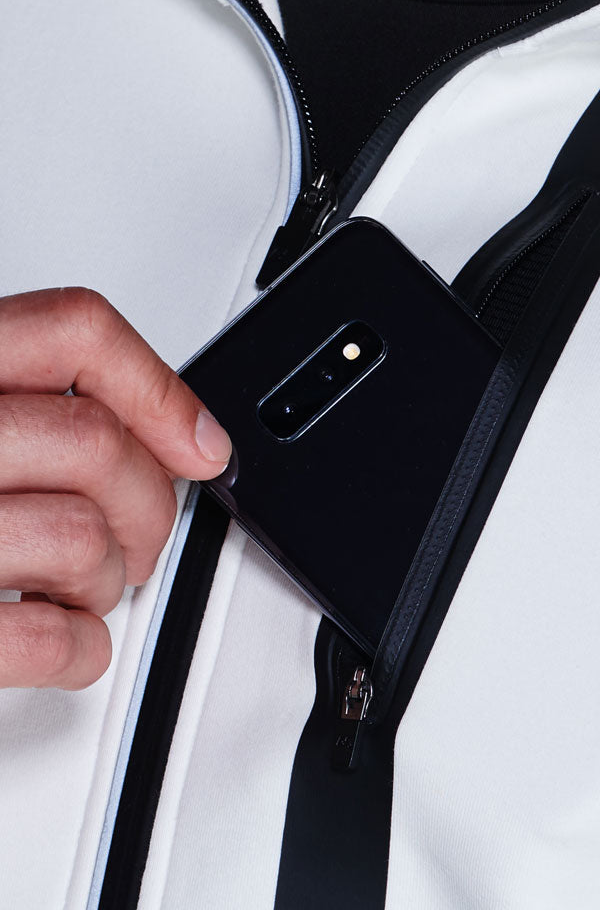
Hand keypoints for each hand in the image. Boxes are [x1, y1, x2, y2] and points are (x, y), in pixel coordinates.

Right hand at [0, 288, 229, 689]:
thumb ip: (18, 402)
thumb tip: (165, 431)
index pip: (73, 330)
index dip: (160, 388)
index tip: (200, 443)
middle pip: (97, 444)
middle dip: (149, 505)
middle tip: (139, 534)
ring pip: (81, 537)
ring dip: (110, 579)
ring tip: (86, 587)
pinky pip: (37, 636)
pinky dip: (79, 649)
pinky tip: (69, 643)